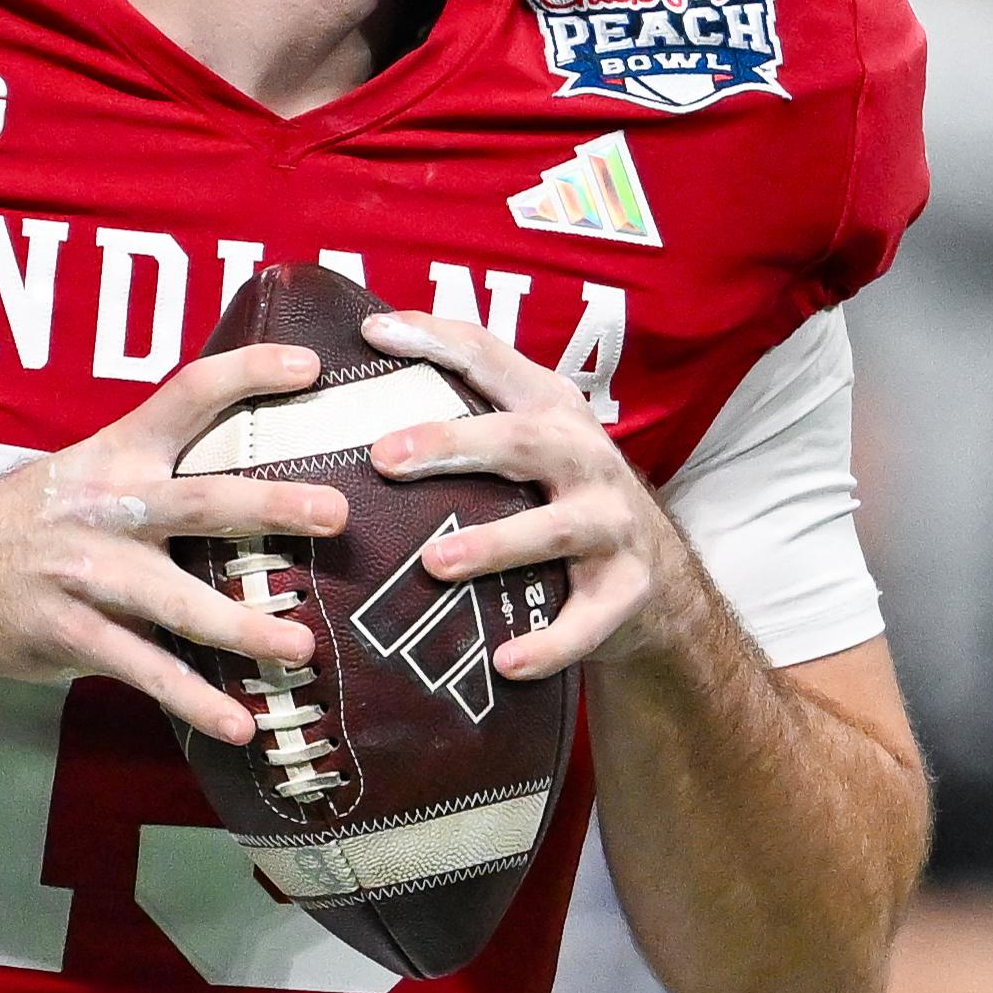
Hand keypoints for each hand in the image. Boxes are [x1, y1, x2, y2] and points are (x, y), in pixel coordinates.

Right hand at [0, 346, 352, 738]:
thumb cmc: (34, 523)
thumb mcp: (85, 472)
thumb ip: (157, 470)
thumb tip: (254, 469)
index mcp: (116, 454)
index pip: (187, 396)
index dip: (247, 372)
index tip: (309, 366)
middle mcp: (107, 508)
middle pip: (201, 501)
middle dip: (271, 505)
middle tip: (335, 513)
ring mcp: (89, 574)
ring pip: (180, 602)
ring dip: (246, 626)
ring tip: (302, 645)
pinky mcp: (74, 634)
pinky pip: (146, 671)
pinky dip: (197, 701)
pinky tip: (242, 724)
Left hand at [359, 307, 693, 681]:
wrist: (654, 575)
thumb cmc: (557, 499)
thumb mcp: (526, 447)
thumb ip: (464, 418)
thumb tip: (338, 404)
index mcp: (551, 409)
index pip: (490, 358)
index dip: (434, 338)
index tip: (372, 331)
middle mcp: (586, 457)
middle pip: (520, 440)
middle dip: (452, 443)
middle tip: (384, 458)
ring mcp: (613, 524)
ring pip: (554, 530)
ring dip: (494, 545)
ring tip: (435, 564)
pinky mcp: (628, 589)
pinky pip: (586, 621)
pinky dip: (549, 643)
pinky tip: (506, 661)